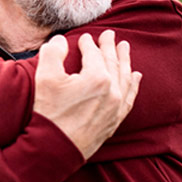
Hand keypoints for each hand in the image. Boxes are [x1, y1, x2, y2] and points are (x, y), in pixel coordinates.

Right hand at [33, 31, 142, 159]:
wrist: (54, 148)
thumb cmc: (49, 112)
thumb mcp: (45, 77)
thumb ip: (53, 52)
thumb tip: (60, 41)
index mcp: (97, 77)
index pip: (94, 54)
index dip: (89, 43)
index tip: (84, 37)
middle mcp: (112, 90)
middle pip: (112, 62)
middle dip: (110, 47)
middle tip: (110, 34)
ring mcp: (116, 106)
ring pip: (125, 77)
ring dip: (125, 61)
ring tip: (125, 48)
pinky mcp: (115, 119)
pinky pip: (130, 97)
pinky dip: (133, 84)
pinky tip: (135, 76)